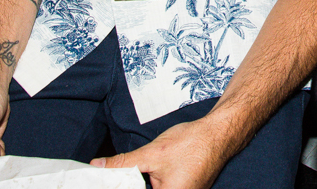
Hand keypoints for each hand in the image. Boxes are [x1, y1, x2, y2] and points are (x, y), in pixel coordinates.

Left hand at [92, 118, 231, 188]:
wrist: (218, 134)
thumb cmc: (192, 144)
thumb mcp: (153, 153)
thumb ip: (123, 163)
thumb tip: (98, 166)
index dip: (123, 186)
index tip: (111, 180)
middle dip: (132, 183)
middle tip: (122, 172)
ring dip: (141, 183)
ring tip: (139, 171)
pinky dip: (153, 183)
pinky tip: (149, 173)